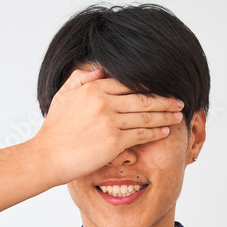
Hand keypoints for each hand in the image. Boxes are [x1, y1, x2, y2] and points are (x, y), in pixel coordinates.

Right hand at [30, 67, 184, 184]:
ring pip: (146, 116)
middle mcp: (104, 102)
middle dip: (164, 100)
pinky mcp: (114, 141)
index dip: (149, 86)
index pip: (129, 83)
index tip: (161, 89)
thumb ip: (81, 79)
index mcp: (93, 88)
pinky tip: (165, 130)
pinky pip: (141, 134)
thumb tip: (100, 69)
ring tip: (177, 115)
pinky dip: (156, 132)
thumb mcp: (63, 96)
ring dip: (165, 115)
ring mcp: (110, 122)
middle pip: (143, 98)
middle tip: (178, 101)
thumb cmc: (54, 129)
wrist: (47, 156)